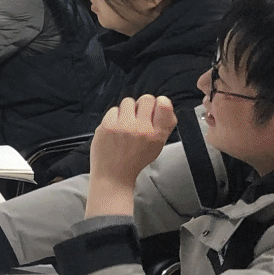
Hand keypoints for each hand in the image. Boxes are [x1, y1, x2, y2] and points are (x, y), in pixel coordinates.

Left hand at [86, 94, 176, 216]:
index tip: (157, 106)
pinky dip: (114, 117)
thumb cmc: (135, 160)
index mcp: (156, 135)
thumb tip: (166, 103)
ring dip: (127, 110)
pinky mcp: (107, 125)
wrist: (113, 175)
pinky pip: (113, 109)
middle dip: (142, 105)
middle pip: (146, 99)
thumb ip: (164, 126)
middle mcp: (141, 129)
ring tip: (125, 124)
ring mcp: (123, 126)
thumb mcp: (157, 146)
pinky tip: (114, 129)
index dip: (161, 102)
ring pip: (128, 101)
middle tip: (138, 117)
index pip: (164, 105)